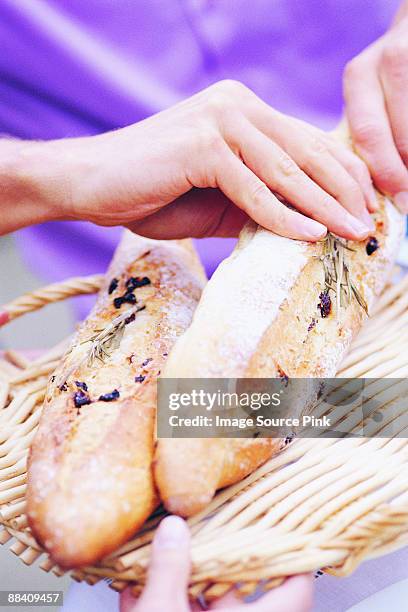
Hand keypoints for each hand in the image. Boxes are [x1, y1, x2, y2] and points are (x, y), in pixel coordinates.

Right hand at [7, 80, 374, 240]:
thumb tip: (307, 226)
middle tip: (367, 224)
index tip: (363, 207)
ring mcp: (219, 120)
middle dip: (342, 191)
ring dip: (322, 206)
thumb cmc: (154, 193)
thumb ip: (260, 201)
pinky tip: (309, 234)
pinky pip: (252, 186)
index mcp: (244, 110)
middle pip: (305, 152)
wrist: (91, 183)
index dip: (341, 175)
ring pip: (285, 169)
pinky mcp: (202, 144)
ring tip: (351, 232)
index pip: (307, 142)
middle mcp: (237, 105)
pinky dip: (282, 214)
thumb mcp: (220, 198)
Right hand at [120, 516, 312, 611]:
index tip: (298, 531)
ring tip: (168, 545)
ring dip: (183, 576)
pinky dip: (157, 599)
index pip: (295, 593)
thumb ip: (169, 570)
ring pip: (202, 603)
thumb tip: (174, 527)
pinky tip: (132, 585)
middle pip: (239, 590)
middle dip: (222, 555)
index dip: (301, 562)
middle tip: (218, 522)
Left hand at [343, 4, 407, 211]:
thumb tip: (376, 193)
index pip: (369, 135)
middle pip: (402, 134)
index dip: (386, 174)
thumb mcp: (369, 95)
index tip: (399, 202)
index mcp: (360, 77)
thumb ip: (368, 134)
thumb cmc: (388, 80)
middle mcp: (388, 62)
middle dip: (407, 174)